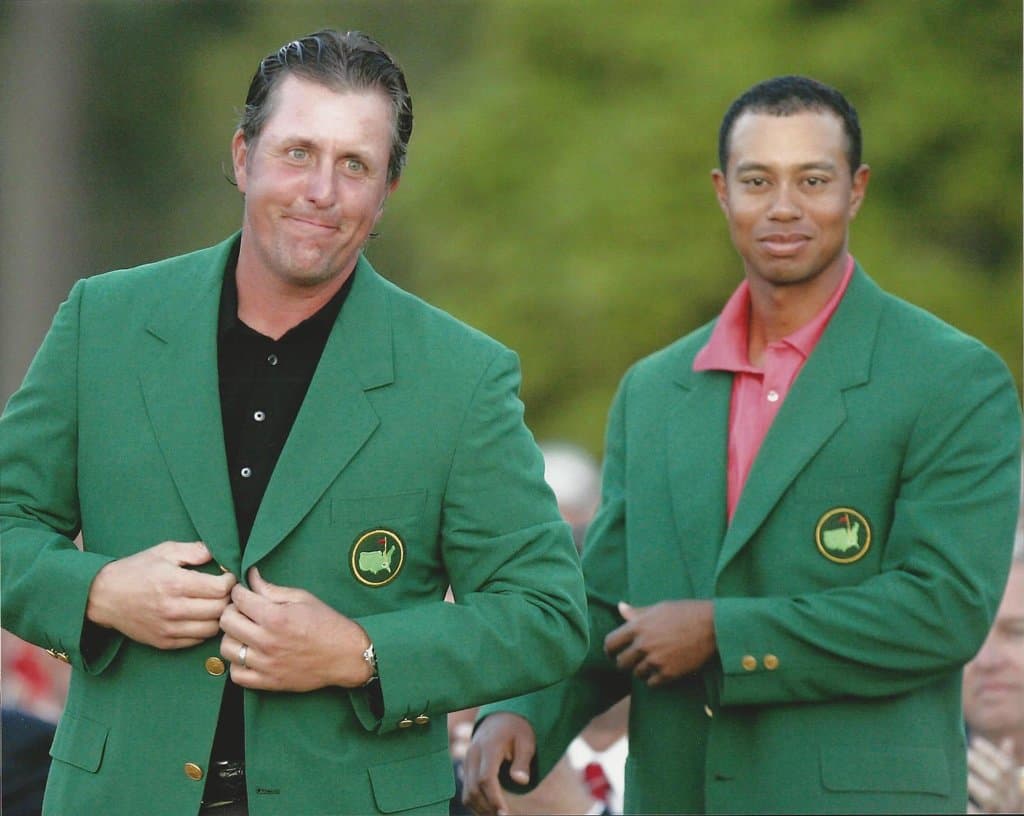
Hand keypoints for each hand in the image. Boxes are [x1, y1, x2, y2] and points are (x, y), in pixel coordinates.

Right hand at [86, 540, 235, 648]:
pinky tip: (202, 617)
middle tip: (226, 591)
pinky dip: (205, 630)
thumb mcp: (164, 551)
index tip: (228, 576)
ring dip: (219, 616)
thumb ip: (194, 550)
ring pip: (211, 629)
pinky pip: (196, 641)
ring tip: (216, 605)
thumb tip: (220, 552)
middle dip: (228, 599)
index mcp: (175, 583)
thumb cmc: (136, 570)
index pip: (219, 588)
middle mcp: (173, 609)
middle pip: (219, 609)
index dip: (230, 581)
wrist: (102, 596)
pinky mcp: (163, 642)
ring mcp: (168, 628)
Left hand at [219, 567, 371, 691]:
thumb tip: (250, 577)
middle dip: (232, 610)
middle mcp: (267, 641)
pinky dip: (238, 664)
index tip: (242, 591)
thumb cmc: (327, 623)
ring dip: (233, 637)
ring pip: (226, 648)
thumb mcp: (303, 598)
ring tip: (245, 633)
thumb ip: (272, 589)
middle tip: (243, 610)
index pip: (239, 599)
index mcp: (276, 616)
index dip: (238, 591)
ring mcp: (266, 664)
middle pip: (226, 621)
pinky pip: (236, 674)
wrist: (346, 655)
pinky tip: (249, 655)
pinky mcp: (268, 682)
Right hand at [462, 713, 535, 815]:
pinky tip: (490, 809)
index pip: (486, 778)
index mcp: (489, 746)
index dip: (494, 799)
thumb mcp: (526, 741)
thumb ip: (523, 762)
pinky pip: (467, 790)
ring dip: (480, 808)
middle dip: (487, 807)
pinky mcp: (467, 767)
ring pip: (467, 792)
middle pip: (474, 788)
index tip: (505, 813)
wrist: (502, 718)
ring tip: (498, 814)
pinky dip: (476, 803)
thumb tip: (520, 781)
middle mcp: (474, 753)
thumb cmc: (518, 731)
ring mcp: (468, 761)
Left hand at [604, 599, 715, 685]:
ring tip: (650, 663)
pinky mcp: (669, 673)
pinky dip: (653, 679)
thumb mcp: (659, 608)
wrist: (712, 626)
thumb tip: (620, 607)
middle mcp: (643, 645)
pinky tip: (660, 670)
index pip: (610, 643)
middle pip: (620, 663)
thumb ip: (637, 613)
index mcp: (638, 626)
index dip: (610, 649)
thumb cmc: (685, 613)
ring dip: (640, 670)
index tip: (614, 652)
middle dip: (624, 662)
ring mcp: (656, 660)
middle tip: (632, 660)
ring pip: (636, 674)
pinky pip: (652, 683)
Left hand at [967, 735, 1022, 812]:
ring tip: (959, 770)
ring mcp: (999, 811)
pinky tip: (960, 796)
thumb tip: (1008, 740)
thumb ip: (1006, 764)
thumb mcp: (1009, 785)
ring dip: (972, 781)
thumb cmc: (1004, 800)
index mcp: (1016, 789)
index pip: (1007, 767)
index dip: (991, 752)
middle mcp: (1010, 801)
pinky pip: (977, 814)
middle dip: (979, 762)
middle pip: (997, 778)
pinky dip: (968, 806)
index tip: (975, 741)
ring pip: (988, 796)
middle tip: (963, 752)